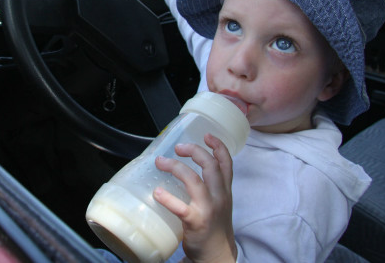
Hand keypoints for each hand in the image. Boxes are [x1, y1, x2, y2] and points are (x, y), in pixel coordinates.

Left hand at [154, 134, 236, 262]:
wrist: (217, 255)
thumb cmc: (213, 226)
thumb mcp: (219, 203)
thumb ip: (209, 186)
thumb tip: (186, 167)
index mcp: (224, 191)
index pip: (227, 163)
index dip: (218, 146)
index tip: (206, 134)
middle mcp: (219, 197)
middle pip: (211, 166)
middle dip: (195, 151)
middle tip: (178, 147)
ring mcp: (208, 209)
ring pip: (195, 181)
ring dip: (176, 168)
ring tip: (160, 162)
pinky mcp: (196, 222)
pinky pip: (181, 207)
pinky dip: (168, 198)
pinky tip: (157, 193)